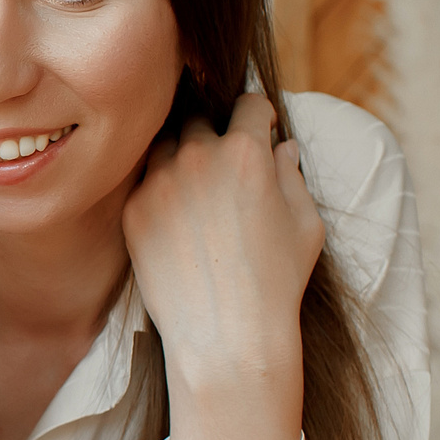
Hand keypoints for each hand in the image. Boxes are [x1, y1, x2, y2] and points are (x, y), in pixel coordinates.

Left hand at [122, 89, 322, 439]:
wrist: (227, 336)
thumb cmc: (277, 282)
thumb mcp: (305, 224)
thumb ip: (291, 175)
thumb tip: (282, 148)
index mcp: (246, 151)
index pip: (247, 103)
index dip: (257, 113)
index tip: (258, 125)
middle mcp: (198, 156)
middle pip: (199, 119)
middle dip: (214, 132)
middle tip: (223, 162)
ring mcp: (160, 182)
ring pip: (164, 147)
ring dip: (180, 158)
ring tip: (196, 191)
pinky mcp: (134, 211)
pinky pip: (144, 184)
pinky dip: (160, 193)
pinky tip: (177, 223)